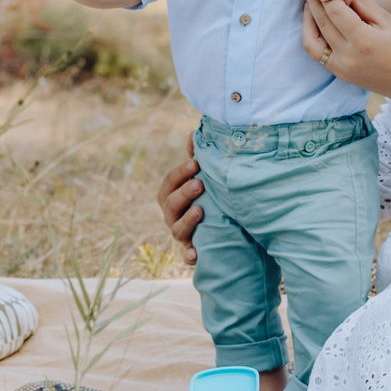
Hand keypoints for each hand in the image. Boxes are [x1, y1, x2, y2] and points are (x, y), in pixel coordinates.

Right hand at [156, 129, 203, 264]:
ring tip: (201, 210)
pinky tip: (196, 254)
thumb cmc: (206, 197)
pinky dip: (191, 256)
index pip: (169, 183)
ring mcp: (182, 236)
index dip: (179, 173)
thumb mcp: (200, 177)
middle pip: (170, 205)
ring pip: (177, 230)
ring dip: (187, 221)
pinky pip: (188, 258)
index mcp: (171, 197)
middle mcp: (172, 216)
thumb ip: (195, 158)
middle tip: (199, 183)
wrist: (222, 228)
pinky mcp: (192, 253)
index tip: (195, 163)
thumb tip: (194, 133)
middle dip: (183, 194)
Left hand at [300, 0, 390, 95]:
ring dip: (308, 18)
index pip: (335, 9)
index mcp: (363, 41)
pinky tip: (316, 21)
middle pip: (322, 21)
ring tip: (312, 3)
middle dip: (316, 1)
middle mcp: (347, 56)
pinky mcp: (337, 73)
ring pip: (311, 39)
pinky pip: (315, 52)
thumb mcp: (387, 20)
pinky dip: (311, 34)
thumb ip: (362, 2)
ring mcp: (340, 68)